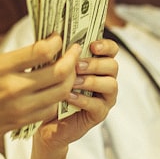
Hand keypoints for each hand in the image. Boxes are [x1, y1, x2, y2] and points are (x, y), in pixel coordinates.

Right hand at [0, 34, 78, 150]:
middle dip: (72, 60)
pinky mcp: (21, 122)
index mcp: (0, 68)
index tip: (58, 38)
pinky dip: (58, 98)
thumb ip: (12, 58)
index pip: (41, 51)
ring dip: (70, 80)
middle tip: (75, 52)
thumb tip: (38, 50)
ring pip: (61, 93)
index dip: (56, 42)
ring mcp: (19, 108)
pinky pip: (50, 109)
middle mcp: (13, 88)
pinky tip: (56, 89)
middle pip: (59, 73)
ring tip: (69, 70)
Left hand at [36, 38, 118, 152]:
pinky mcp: (99, 114)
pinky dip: (83, 99)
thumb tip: (54, 37)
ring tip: (73, 82)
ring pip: (110, 84)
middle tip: (77, 66)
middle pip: (113, 65)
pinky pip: (98, 105)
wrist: (46, 121)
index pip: (112, 49)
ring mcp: (105, 97)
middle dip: (95, 64)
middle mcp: (106, 79)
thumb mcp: (54, 70)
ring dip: (91, 81)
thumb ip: (60, 55)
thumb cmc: (51, 92)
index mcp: (98, 64)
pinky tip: (69, 97)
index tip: (92, 46)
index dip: (106, 45)